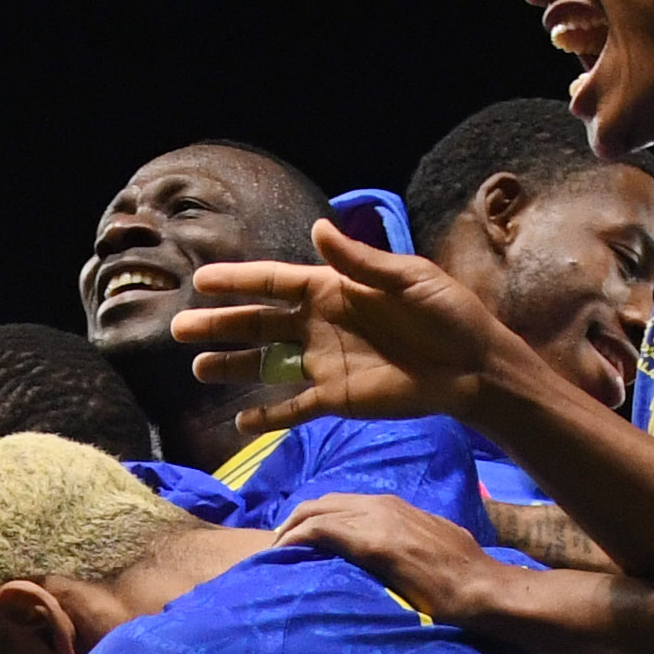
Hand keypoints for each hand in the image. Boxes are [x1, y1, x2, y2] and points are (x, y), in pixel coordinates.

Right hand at [168, 219, 512, 421]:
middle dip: (219, 324)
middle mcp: (321, 325)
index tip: (200, 280)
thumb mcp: (409, 278)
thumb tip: (318, 230)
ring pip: (267, 365)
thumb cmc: (447, 313)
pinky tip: (240, 423)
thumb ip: (361, 261)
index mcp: (334, 289)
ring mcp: (325, 363)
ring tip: (198, 369)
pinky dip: (269, 417)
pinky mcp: (338, 399)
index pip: (275, 283)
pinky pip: (295, 409)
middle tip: (179, 329)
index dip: (238, 282)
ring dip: (234, 367)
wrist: (473, 366)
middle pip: (259, 323)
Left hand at [266, 489, 539, 635]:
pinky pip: (320, 530)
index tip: (301, 540)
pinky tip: (281, 554)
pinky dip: (295, 538)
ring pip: (315, 510)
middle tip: (278, 545)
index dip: (318, 518)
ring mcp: (377, 519)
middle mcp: (383, 504)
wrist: (482, 587)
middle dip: (295, 520)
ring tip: (272, 551)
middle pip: (323, 502)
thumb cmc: (466, 576)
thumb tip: (397, 556)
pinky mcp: (371, 541)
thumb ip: (409, 543)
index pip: (345, 503)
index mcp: (397, 507)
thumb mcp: (433, 547)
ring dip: (289, 529)